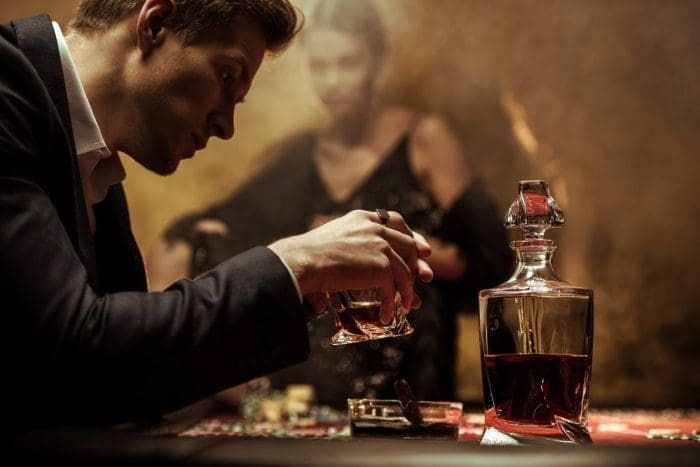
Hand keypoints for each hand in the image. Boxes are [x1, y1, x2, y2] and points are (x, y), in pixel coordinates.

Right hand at [269, 210, 432, 323]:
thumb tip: (349, 270)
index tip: (420, 248)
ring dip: (408, 290)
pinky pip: (394, 289)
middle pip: (407, 244)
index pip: (394, 221)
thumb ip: (348, 250)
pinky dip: (392, 305)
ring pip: (405, 271)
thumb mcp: (331, 241)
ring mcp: (381, 246)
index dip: (411, 235)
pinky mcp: (382, 266)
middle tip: (425, 276)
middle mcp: (375, 228)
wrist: (303, 261)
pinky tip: (386, 315)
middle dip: (419, 262)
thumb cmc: (306, 256)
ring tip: (406, 306)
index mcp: (362, 219)